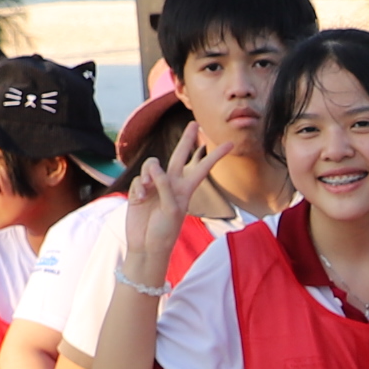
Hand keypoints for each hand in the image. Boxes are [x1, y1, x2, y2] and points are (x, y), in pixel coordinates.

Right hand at [121, 133, 210, 269]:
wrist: (146, 245)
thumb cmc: (165, 231)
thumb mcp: (172, 209)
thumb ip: (165, 185)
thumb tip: (154, 165)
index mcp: (186, 189)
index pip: (203, 167)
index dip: (216, 155)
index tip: (231, 143)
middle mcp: (172, 184)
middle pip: (180, 156)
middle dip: (186, 140)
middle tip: (193, 123)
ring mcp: (155, 186)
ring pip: (153, 164)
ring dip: (149, 173)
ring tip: (147, 188)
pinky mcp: (139, 190)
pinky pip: (138, 179)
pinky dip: (138, 187)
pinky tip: (140, 199)